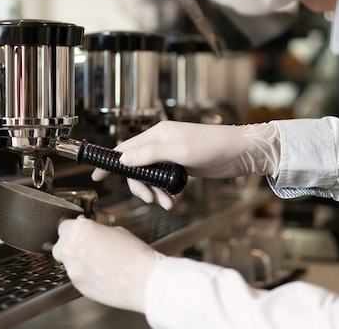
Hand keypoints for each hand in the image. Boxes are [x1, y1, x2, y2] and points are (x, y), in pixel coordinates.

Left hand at [52, 216, 163, 313]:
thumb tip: (88, 232)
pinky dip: (83, 275)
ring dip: (77, 261)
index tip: (77, 233)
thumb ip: (95, 231)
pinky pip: (75, 277)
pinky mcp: (78, 286)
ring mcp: (73, 268)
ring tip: (98, 263)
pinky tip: (100, 274)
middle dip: (71, 246)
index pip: (63, 226)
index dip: (72, 230)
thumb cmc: (135, 255)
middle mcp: (72, 248)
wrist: (145, 280)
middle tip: (86, 249)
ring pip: (67, 263)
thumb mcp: (115, 231)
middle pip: (60, 246)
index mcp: (81, 229)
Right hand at [92, 121, 279, 208]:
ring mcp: (171, 155)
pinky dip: (165, 192)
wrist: (242, 152)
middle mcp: (161, 143)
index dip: (111, 162)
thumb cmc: (214, 146)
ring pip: (151, 177)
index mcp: (157, 134)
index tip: (96, 174)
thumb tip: (124, 159)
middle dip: (140, 186)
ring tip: (167, 204)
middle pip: (137, 168)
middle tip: (150, 200)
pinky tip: (174, 200)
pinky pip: (163, 181)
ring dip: (155, 192)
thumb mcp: (180, 152)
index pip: (125, 148)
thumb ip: (150, 154)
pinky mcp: (181, 165)